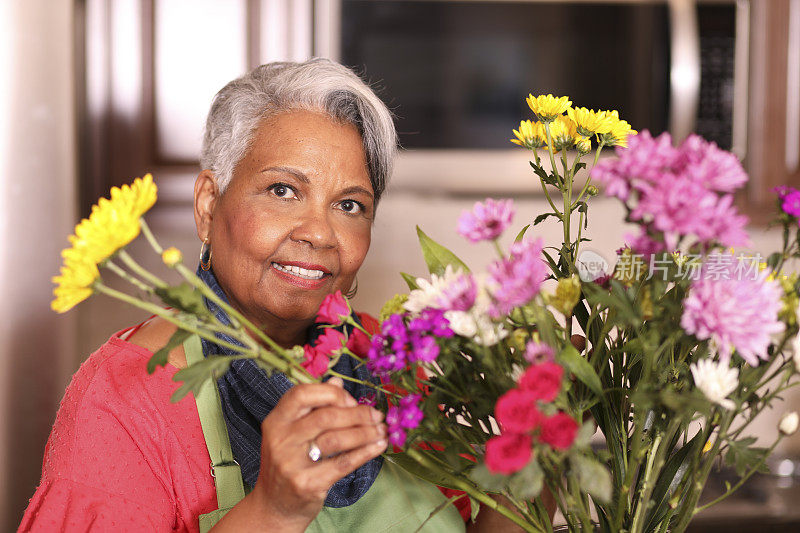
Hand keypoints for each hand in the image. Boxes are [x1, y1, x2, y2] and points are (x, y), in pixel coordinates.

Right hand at [250, 377, 386, 529]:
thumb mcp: (292, 432)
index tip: (351, 401)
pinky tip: (378, 446)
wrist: (274, 506)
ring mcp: (291, 463)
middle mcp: (280, 439)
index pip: (301, 394)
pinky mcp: (306, 484)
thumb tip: (338, 381)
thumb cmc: (289, 462)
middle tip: (376, 415)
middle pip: (326, 417)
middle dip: (357, 414)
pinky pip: (342, 463)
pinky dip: (365, 452)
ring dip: (365, 433)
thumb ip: (313, 406)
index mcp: (276, 421)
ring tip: (381, 430)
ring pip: (336, 439)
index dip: (331, 393)